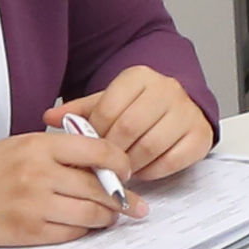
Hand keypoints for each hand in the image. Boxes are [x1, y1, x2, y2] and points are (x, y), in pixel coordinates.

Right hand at [0, 133, 123, 246]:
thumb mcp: (19, 145)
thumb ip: (58, 150)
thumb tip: (102, 162)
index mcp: (38, 145)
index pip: (99, 150)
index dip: (121, 162)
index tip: (128, 170)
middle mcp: (38, 174)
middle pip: (99, 186)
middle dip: (122, 196)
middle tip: (132, 202)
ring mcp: (34, 205)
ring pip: (91, 214)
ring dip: (107, 216)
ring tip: (111, 215)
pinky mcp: (28, 232)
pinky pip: (71, 234)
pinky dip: (83, 230)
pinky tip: (83, 225)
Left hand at [54, 67, 209, 186]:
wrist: (181, 103)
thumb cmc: (140, 106)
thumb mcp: (109, 102)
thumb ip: (80, 111)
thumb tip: (49, 117)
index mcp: (140, 77)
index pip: (108, 109)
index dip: (96, 135)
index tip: (91, 149)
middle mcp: (167, 89)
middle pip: (129, 128)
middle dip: (112, 153)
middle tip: (104, 165)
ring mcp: (187, 111)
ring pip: (151, 146)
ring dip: (132, 165)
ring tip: (122, 169)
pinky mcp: (200, 135)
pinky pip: (173, 160)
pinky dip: (154, 171)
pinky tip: (143, 170)